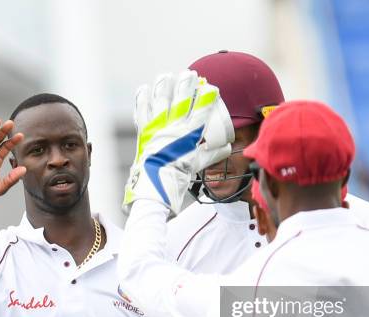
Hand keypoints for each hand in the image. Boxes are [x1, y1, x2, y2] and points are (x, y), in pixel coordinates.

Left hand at [122, 70, 232, 214]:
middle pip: (180, 100)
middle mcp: (173, 129)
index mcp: (189, 136)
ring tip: (166, 76)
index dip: (206, 97)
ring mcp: (157, 129)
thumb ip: (211, 154)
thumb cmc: (178, 179)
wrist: (154, 189)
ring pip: (160, 101)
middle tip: (190, 75)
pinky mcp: (143, 133)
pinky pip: (142, 112)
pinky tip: (144, 89)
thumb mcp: (197, 166)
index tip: (211, 87)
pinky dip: (142, 100)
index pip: (201, 110)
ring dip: (163, 87)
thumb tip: (226, 148)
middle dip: (186, 85)